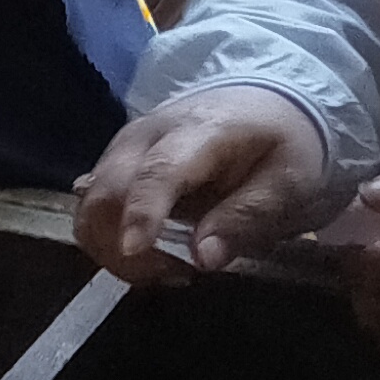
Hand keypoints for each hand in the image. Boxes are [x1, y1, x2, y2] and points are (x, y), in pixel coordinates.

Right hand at [72, 85, 336, 283]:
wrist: (268, 103)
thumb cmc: (284, 144)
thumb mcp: (289, 182)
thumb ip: (247, 217)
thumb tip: (203, 258)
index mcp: (199, 130)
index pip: (158, 171)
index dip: (142, 213)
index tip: (134, 252)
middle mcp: (147, 133)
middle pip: (107, 190)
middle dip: (122, 244)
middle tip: (176, 276)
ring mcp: (125, 145)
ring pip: (90, 201)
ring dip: (112, 245)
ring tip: (164, 267)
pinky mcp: (116, 159)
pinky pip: (92, 201)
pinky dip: (106, 234)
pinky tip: (146, 251)